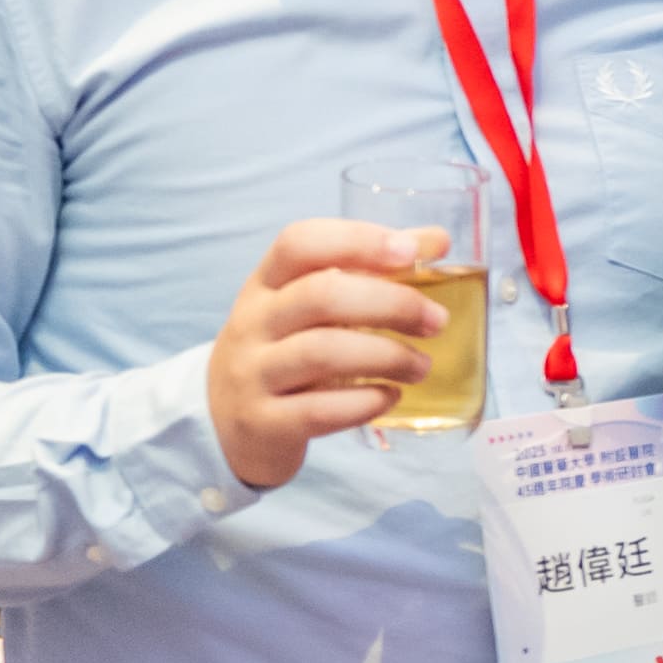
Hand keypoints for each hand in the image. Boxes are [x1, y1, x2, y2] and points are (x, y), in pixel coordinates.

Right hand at [204, 219, 457, 491]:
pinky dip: (364, 402)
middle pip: (320, 296)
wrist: (226, 422)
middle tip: (436, 321)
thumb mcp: (311, 306)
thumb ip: (370, 270)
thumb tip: (437, 240)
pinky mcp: (263, 423)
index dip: (356, 240)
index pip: (300, 243)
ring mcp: (252, 374)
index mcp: (266, 284)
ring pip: (321, 353)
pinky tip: (391, 396)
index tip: (410, 252)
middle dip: (391, 304)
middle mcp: (252, 323)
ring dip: (387, 356)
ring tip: (422, 366)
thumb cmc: (284, 349)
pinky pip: (318, 410)